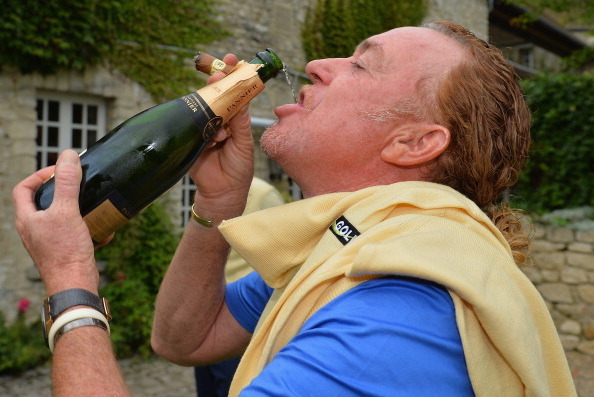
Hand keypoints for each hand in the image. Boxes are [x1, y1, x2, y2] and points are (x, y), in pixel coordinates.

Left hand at [13, 150, 98, 294]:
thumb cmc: (65, 251)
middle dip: (64, 192)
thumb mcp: (67, 211)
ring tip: (94, 206)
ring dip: (80, 210)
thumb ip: (67, 183)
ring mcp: (48, 241)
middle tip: (80, 186)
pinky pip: (74, 233)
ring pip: (62, 217)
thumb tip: (68, 156)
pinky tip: (101, 230)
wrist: (75, 284)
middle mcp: (34, 229)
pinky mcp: (63, 250)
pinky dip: (88, 229)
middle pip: (44, 202)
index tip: (59, 172)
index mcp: (27, 218)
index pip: (23, 188)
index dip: (38, 176)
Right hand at [189, 53, 254, 219]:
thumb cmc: (238, 168)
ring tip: (222, 117)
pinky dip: (205, 129)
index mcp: (233, 119)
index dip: (233, 77)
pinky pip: (194, 126)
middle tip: (221, 72)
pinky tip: (215, 138)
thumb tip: (242, 97)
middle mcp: (217, 120)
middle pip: (215, 95)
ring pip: (204, 108)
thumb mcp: (244, 143)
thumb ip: (241, 121)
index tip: (235, 62)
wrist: (223, 193)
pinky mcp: (190, 139)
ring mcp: (202, 128)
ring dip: (212, 106)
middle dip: (218, 81)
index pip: (232, 93)